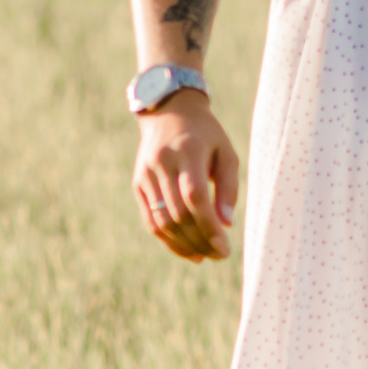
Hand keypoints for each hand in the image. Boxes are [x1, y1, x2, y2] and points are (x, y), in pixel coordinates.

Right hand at [133, 92, 238, 261]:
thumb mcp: (226, 151)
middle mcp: (163, 164)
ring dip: (183, 244)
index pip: (195, 198)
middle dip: (199, 240)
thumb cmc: (206, 134)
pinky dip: (167, 239)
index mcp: (188, 152)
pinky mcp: (138, 184)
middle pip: (178, 213)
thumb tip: (226, 224)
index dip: (209, 227)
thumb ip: (228, 187)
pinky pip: (151, 219)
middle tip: (219, 255)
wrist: (169, 112)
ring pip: (162, 221)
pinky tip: (185, 250)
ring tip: (204, 256)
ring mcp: (146, 176)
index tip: (225, 248)